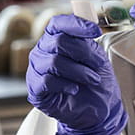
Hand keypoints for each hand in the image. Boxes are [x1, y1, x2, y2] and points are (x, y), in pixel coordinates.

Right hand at [26, 15, 127, 134]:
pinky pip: (47, 81)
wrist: (97, 111)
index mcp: (55, 39)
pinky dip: (65, 84)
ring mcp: (37, 70)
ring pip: (54, 62)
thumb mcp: (96, 58)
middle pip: (60, 42)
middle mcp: (43, 51)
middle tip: (99, 65)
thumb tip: (87, 23)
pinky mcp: (35, 89)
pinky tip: (74, 89)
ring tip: (92, 79)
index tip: (96, 31)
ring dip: (79, 71)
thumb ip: (88, 42)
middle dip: (84, 53)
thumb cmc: (95, 83)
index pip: (58, 23)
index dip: (76, 24)